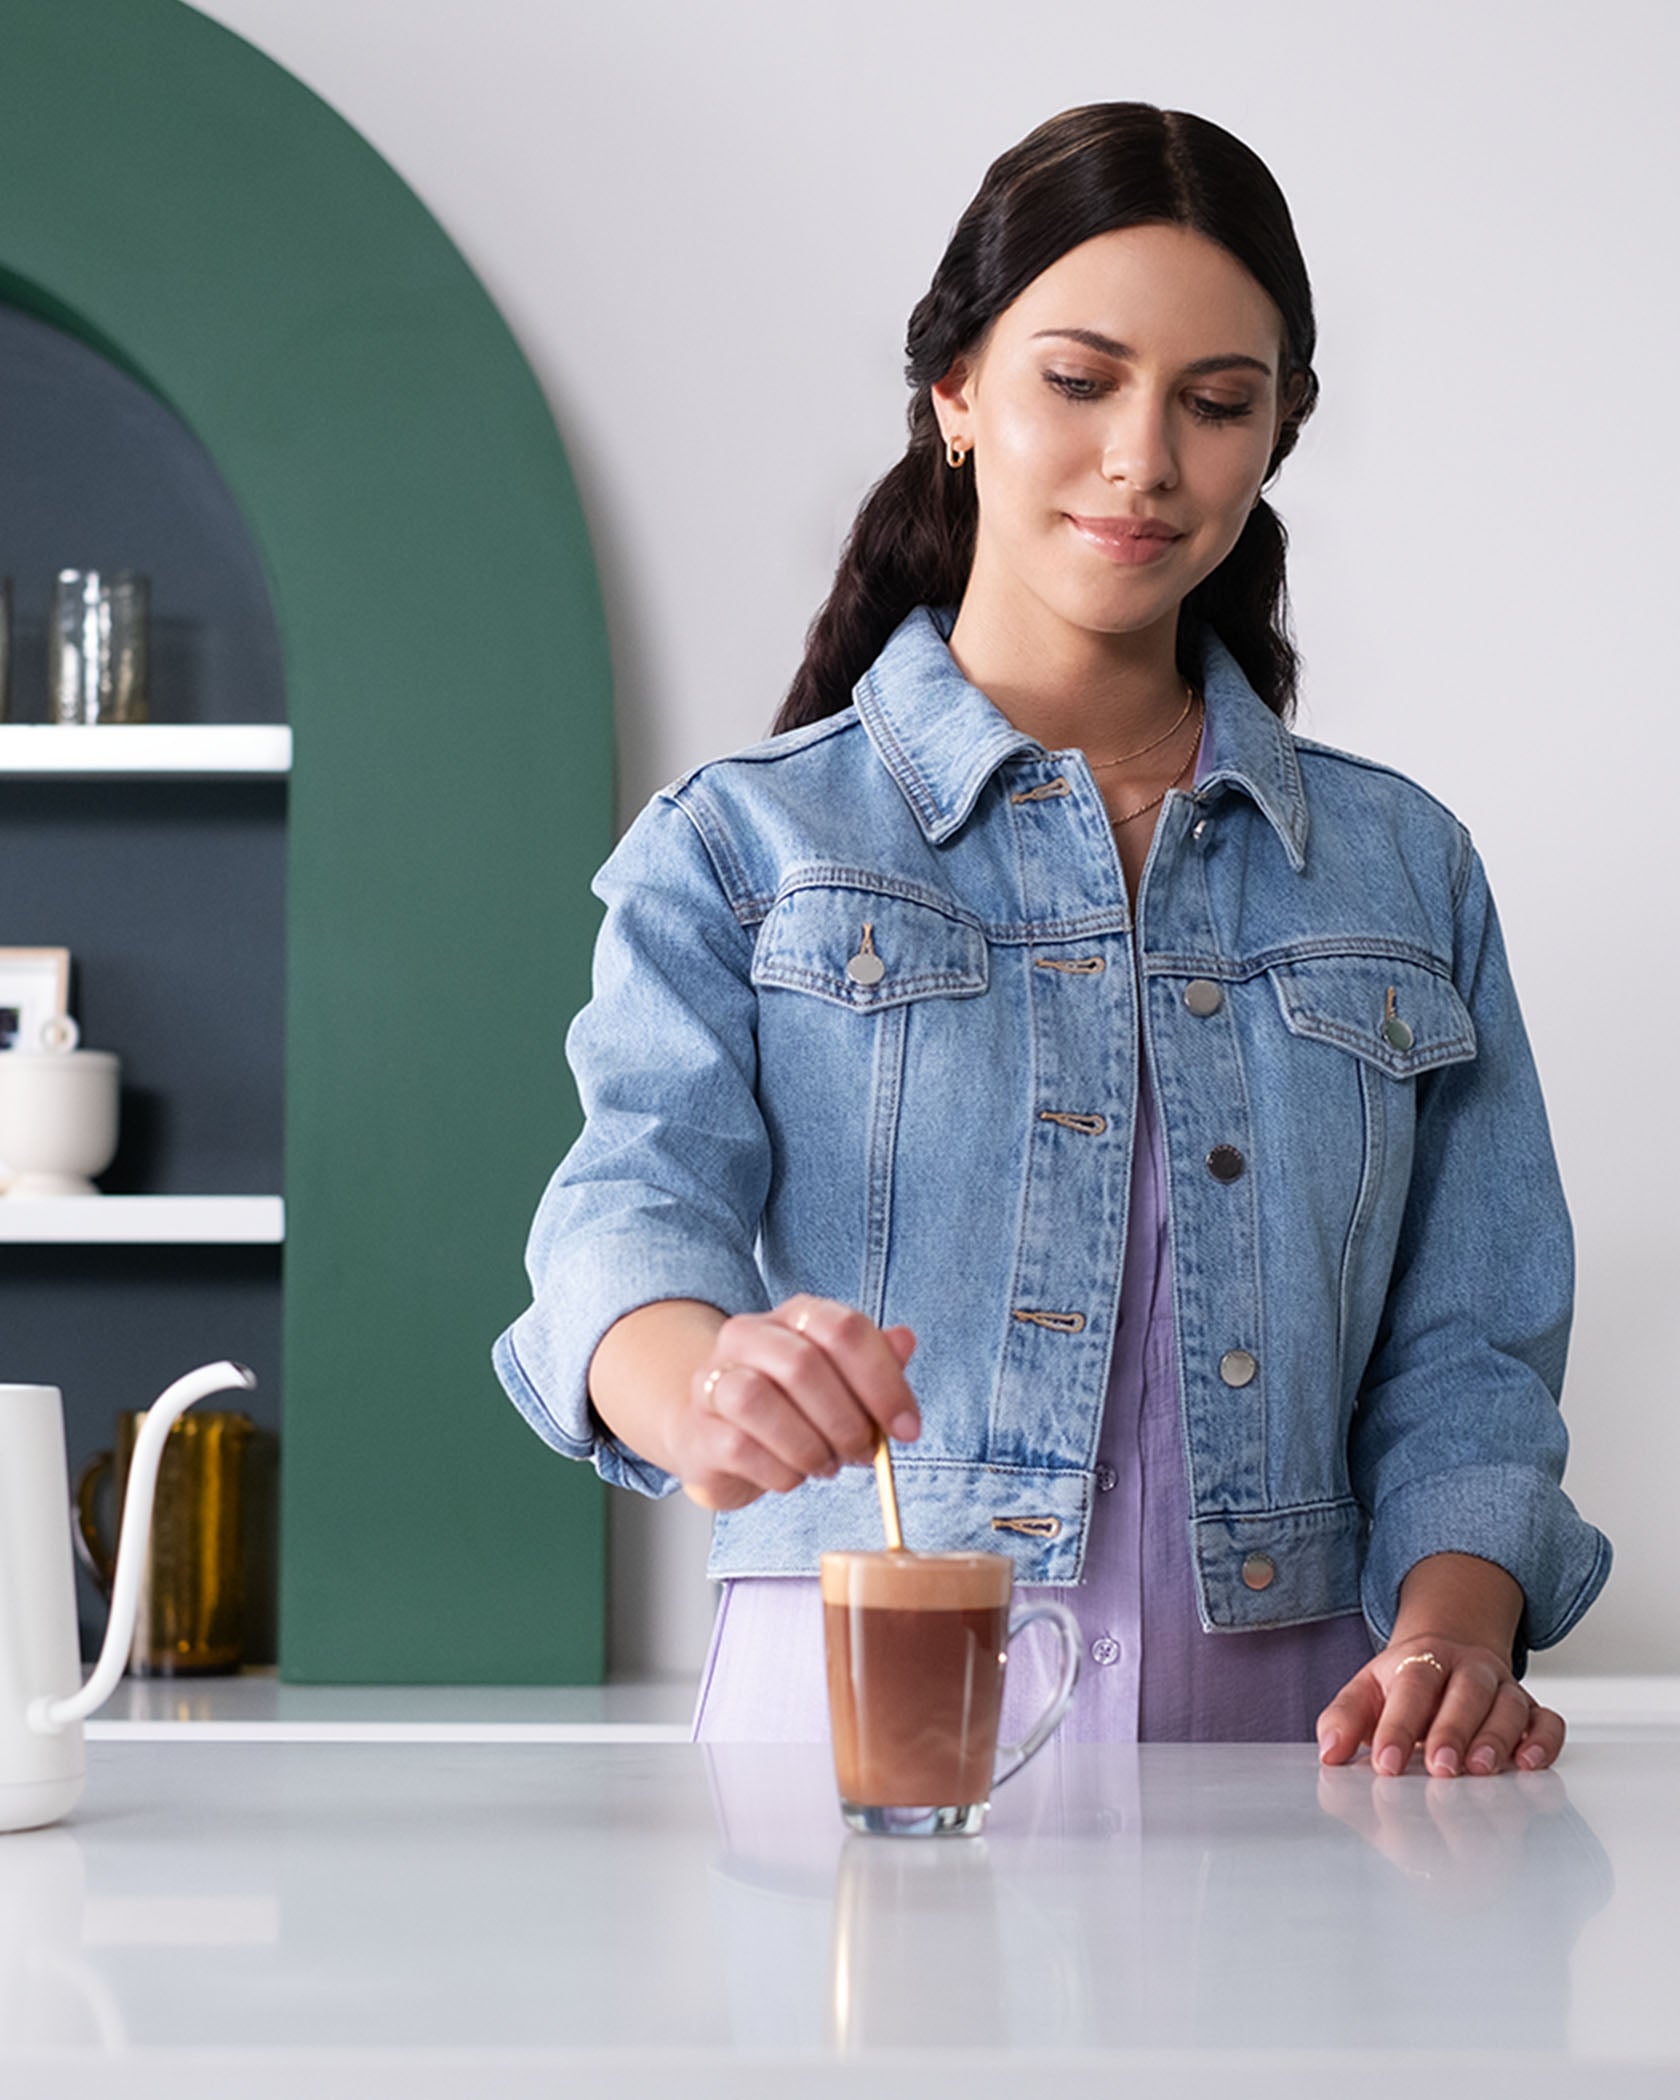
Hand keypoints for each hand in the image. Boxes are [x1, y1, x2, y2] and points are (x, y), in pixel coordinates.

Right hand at [670, 1295, 919, 1511]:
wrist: (716, 1436)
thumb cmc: (791, 1408)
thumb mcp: (841, 1383)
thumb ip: (875, 1363)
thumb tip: (904, 1341)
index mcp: (793, 1316)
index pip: (843, 1328)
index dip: (884, 1382)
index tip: (907, 1429)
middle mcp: (748, 1337)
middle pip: (803, 1364)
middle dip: (846, 1420)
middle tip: (862, 1453)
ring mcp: (713, 1380)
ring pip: (758, 1399)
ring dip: (808, 1445)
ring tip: (826, 1465)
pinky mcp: (698, 1431)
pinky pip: (738, 1447)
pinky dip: (779, 1471)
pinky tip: (792, 1476)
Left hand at [1316, 1634, 1564, 1778]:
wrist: (1449, 1652)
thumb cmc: (1405, 1684)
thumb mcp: (1367, 1691)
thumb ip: (1344, 1719)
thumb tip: (1329, 1752)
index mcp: (1422, 1659)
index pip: (1411, 1688)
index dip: (1398, 1726)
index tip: (1384, 1763)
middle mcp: (1468, 1669)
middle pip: (1465, 1693)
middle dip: (1452, 1731)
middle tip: (1439, 1767)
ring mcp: (1503, 1688)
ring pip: (1509, 1707)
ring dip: (1496, 1738)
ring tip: (1480, 1769)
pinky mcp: (1532, 1710)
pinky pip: (1548, 1721)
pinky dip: (1543, 1741)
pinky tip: (1528, 1764)